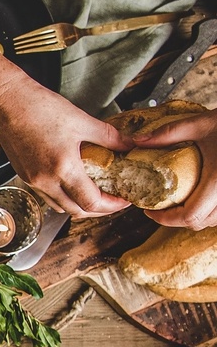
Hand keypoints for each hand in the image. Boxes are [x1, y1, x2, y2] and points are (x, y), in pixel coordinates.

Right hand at [0, 78, 130, 217]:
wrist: (7, 102)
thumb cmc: (40, 108)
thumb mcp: (81, 120)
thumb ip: (109, 137)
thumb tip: (130, 145)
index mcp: (63, 168)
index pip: (91, 202)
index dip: (112, 205)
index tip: (125, 199)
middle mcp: (45, 181)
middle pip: (76, 211)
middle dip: (98, 210)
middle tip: (115, 200)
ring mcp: (32, 180)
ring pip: (60, 206)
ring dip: (79, 205)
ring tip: (95, 193)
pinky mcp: (24, 175)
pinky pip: (47, 195)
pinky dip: (63, 196)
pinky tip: (72, 182)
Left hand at [132, 108, 216, 229]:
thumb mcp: (202, 123)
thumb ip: (169, 133)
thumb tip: (137, 141)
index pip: (189, 216)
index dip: (165, 219)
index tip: (149, 211)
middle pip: (200, 222)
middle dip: (177, 219)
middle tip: (160, 208)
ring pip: (214, 221)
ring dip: (195, 217)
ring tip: (179, 203)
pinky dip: (211, 212)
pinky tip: (201, 198)